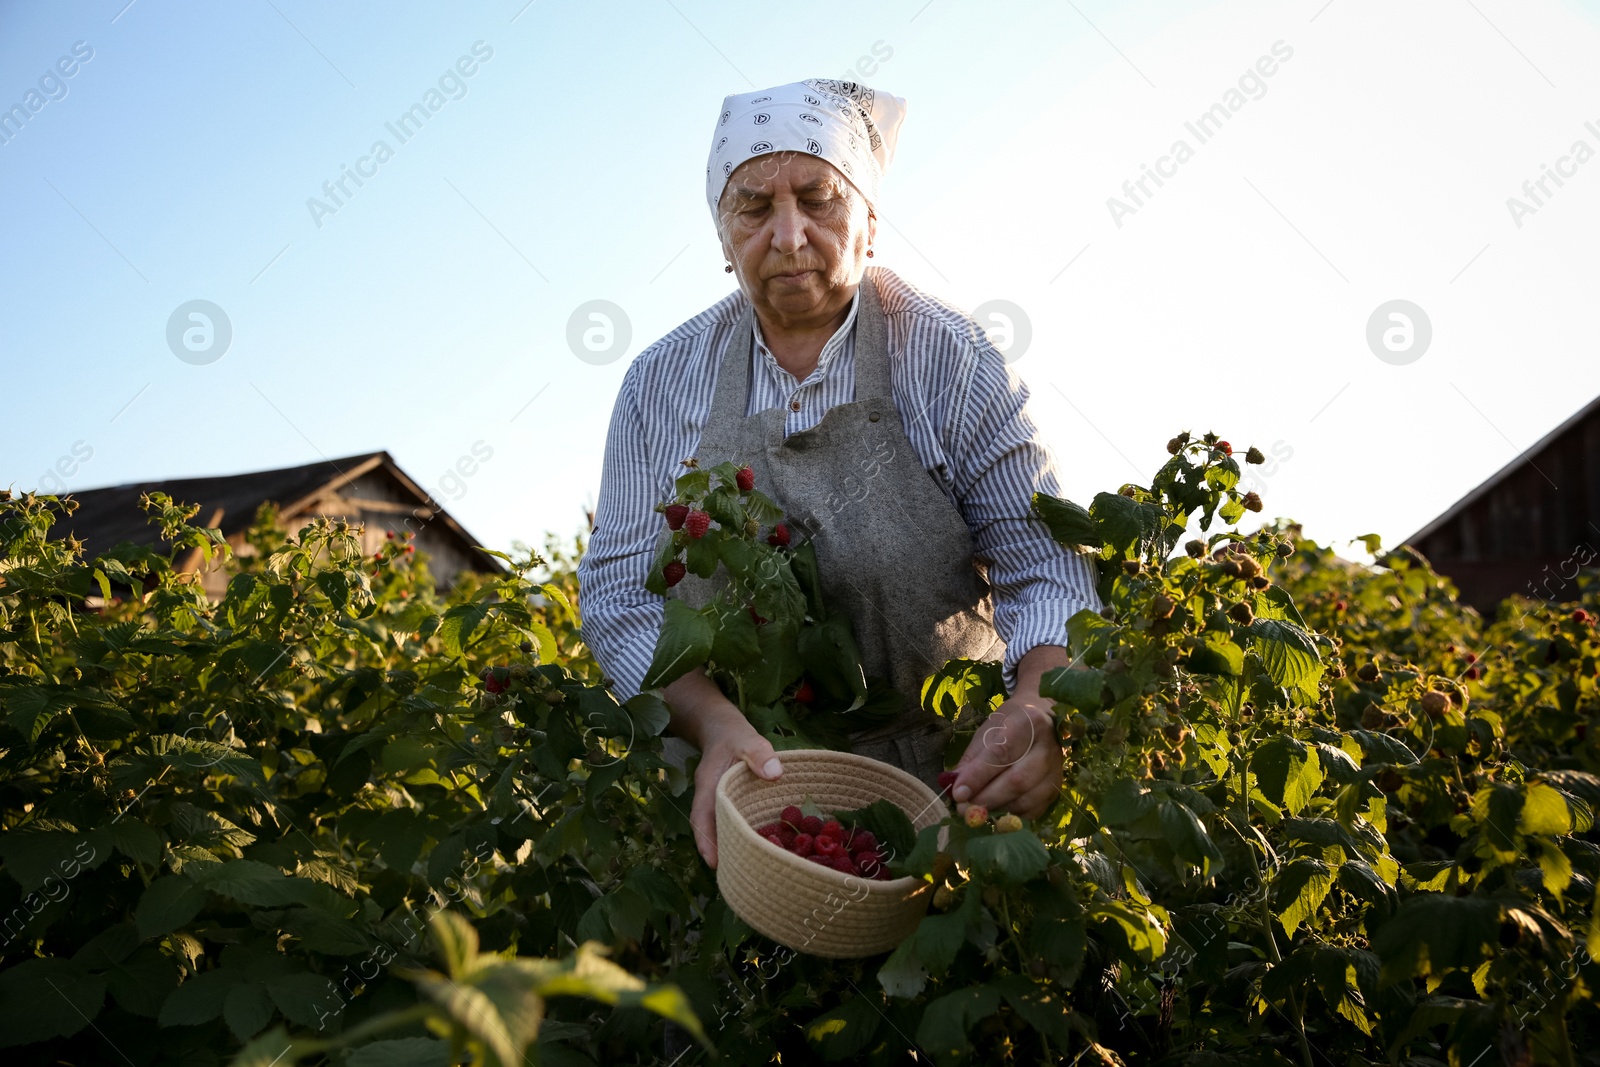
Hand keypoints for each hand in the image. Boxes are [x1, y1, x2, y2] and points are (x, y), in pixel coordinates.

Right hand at [690, 721, 781, 867]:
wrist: (720, 727)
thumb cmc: (732, 734)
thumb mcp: (746, 737)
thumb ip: (758, 753)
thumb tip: (775, 774)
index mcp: (708, 786)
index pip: (702, 817)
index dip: (706, 841)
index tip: (714, 863)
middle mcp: (710, 798)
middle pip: (710, 830)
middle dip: (720, 852)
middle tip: (736, 875)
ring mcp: (718, 802)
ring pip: (721, 828)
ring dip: (730, 845)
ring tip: (747, 869)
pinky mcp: (730, 802)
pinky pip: (732, 821)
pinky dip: (740, 833)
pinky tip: (756, 846)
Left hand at [948, 694, 1063, 820]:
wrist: (1043, 720)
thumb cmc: (1010, 725)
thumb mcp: (987, 732)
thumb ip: (973, 760)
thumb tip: (957, 789)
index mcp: (1030, 723)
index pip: (1002, 754)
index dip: (978, 776)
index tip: (958, 793)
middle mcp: (1048, 747)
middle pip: (1017, 780)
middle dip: (987, 798)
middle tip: (964, 809)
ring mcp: (1056, 770)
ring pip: (1026, 799)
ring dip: (997, 809)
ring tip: (976, 811)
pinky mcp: (1057, 789)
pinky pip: (1033, 810)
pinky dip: (1011, 815)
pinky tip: (996, 811)